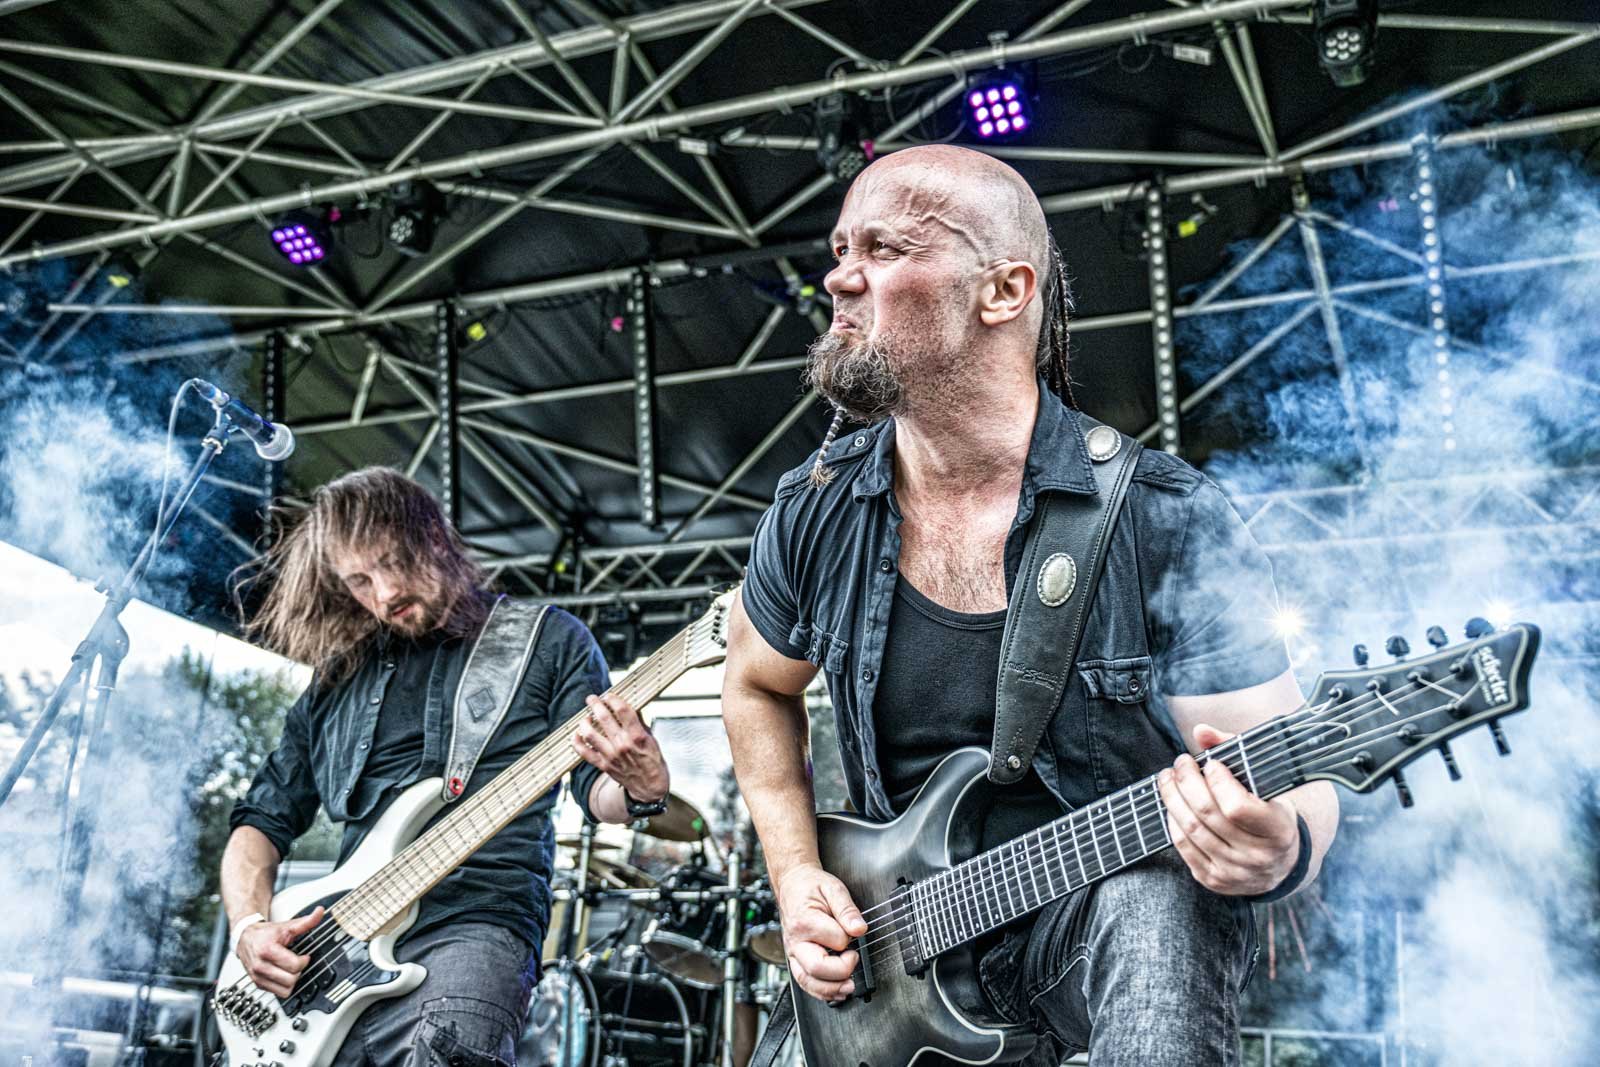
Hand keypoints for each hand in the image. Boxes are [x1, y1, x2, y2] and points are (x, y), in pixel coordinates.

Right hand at [236, 906, 323, 997]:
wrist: (245, 938)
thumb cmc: (265, 933)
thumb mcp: (287, 926)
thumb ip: (306, 922)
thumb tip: (320, 912)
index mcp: (267, 950)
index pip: (294, 966)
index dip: (304, 960)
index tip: (304, 956)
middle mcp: (260, 966)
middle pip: (291, 979)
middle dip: (299, 971)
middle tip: (297, 962)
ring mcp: (258, 977)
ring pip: (285, 990)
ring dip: (292, 980)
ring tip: (291, 969)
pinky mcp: (257, 984)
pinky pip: (278, 993)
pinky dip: (284, 986)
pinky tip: (284, 974)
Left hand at [572, 693, 669, 802]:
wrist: (650, 787)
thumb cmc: (653, 762)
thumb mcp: (652, 739)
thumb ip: (639, 723)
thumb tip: (628, 708)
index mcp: (637, 736)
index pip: (622, 710)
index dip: (613, 699)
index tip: (609, 696)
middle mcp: (622, 745)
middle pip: (604, 718)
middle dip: (595, 704)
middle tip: (592, 699)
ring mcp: (611, 756)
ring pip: (589, 734)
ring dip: (584, 722)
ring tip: (585, 717)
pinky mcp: (603, 765)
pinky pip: (584, 753)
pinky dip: (577, 743)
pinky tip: (576, 735)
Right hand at [776, 863, 867, 1003]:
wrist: (792, 885)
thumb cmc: (810, 887)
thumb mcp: (833, 889)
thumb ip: (848, 910)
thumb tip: (859, 929)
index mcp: (805, 921)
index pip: (835, 941)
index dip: (850, 940)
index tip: (855, 932)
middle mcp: (796, 941)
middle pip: (816, 968)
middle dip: (841, 970)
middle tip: (854, 958)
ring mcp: (793, 953)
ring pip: (808, 982)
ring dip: (831, 989)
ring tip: (849, 987)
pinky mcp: (795, 960)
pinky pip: (805, 983)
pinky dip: (821, 992)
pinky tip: (836, 991)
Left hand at [1159, 724, 1300, 896]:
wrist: (1280, 864)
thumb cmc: (1270, 812)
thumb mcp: (1266, 785)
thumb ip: (1236, 752)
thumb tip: (1200, 731)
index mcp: (1279, 831)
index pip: (1237, 807)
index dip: (1219, 781)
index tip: (1212, 763)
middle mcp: (1258, 856)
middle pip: (1207, 814)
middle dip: (1186, 781)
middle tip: (1179, 763)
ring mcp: (1234, 872)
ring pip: (1190, 829)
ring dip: (1172, 797)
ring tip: (1168, 778)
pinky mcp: (1214, 880)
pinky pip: (1183, 846)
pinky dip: (1172, 820)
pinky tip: (1172, 803)